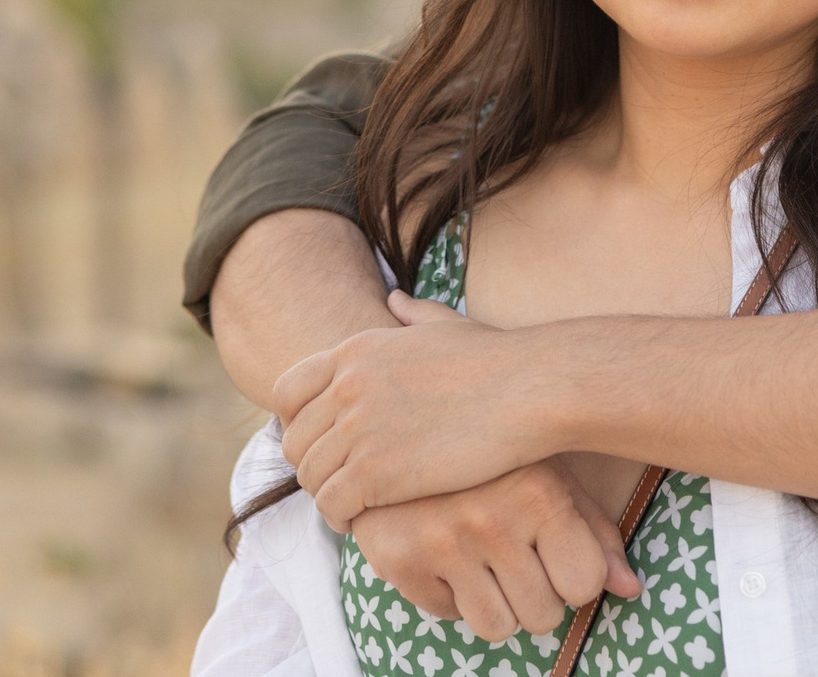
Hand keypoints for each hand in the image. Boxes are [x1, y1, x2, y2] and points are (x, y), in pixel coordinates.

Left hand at [275, 290, 558, 525]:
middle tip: (343, 480)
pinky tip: (366, 518)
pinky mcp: (376, 471)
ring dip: (329, 494)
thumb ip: (411, 314)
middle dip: (315, 464)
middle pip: (294, 441)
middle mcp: (347, 386)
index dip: (298, 424)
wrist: (530, 389)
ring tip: (356, 504)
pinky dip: (342, 517)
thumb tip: (393, 299)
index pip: (286, 392)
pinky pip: (332, 504)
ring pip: (310, 478)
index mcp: (356, 351)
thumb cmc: (498, 360)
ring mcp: (359, 428)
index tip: (325, 442)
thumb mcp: (445, 325)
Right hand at [349, 461, 641, 642]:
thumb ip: (595, 534)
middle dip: (536, 594)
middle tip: (516, 553)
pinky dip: (452, 593)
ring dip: (496, 603)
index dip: (575, 576)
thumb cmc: (494, 456)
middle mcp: (491, 520)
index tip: (557, 551)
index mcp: (538, 493)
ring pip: (497, 627)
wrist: (399, 425)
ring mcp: (441, 542)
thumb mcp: (551, 476)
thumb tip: (631, 589)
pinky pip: (449, 615)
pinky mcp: (400, 561)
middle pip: (544, 615)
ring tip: (486, 557)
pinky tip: (447, 549)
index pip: (585, 585)